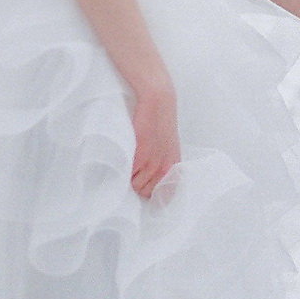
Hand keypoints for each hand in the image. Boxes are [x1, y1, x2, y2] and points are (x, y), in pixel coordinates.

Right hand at [130, 79, 180, 198]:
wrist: (159, 103)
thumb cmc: (161, 123)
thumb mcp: (169, 147)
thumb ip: (164, 163)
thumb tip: (153, 180)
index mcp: (174, 166)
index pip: (165, 195)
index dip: (154, 194)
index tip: (146, 188)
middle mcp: (165, 168)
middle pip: (146, 192)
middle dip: (138, 184)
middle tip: (135, 170)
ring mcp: (153, 163)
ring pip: (136, 186)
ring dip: (130, 178)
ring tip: (130, 162)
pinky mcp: (141, 155)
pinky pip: (129, 175)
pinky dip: (125, 170)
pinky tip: (127, 158)